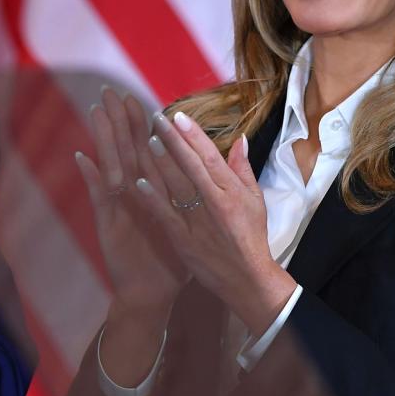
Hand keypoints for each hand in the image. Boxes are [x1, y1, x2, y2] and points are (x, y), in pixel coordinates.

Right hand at [77, 88, 188, 313]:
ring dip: (103, 139)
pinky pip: (100, 198)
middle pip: (124, 150)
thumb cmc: (169, 259)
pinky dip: (91, 178)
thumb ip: (190, 194)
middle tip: (110, 92)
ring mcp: (118, 207)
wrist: (153, 293)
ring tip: (96, 112)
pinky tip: (83, 157)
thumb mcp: (185, 222)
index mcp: (151, 192)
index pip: (145, 150)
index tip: (137, 97)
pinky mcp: (109, 224)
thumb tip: (199, 167)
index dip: (140, 124)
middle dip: (118, 121)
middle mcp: (132, 195)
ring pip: (111, 165)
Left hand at [132, 112, 295, 336]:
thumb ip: (243, 169)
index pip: (211, 157)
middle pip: (191, 167)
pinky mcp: (184, 240)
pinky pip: (166, 215)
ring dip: (161, 163)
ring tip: (147, 140)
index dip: (193, 135)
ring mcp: (198, 222)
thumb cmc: (252, 238)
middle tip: (156, 118)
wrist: (248, 280)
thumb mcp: (255, 201)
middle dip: (173, 140)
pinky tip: (138, 182)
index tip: (178, 115)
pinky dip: (152, 198)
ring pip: (177, 187)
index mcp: (232, 192)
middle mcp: (215, 203)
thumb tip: (240, 139)